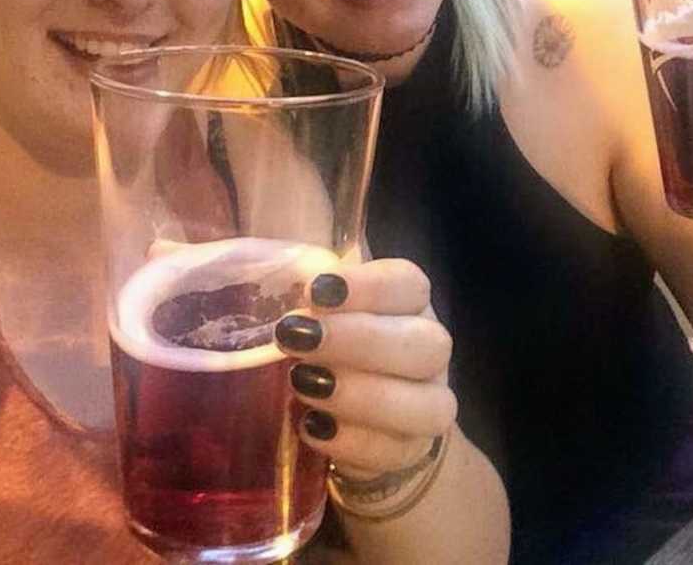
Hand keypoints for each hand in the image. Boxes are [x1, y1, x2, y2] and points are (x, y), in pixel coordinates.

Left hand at [275, 258, 455, 480]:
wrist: (351, 412)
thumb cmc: (327, 340)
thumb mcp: (315, 301)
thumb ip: (302, 272)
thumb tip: (264, 240)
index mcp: (407, 302)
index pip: (409, 284)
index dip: (369, 286)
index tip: (316, 289)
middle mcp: (428, 351)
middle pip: (426, 343)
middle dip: (361, 341)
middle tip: (298, 339)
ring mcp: (428, 405)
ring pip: (427, 404)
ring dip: (362, 395)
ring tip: (302, 384)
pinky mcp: (411, 452)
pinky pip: (396, 454)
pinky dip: (352, 443)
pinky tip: (311, 428)